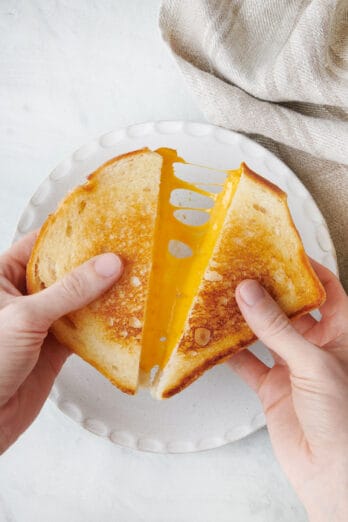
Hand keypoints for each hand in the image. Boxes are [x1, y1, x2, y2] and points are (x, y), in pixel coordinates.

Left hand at [0, 231, 122, 453]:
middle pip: (63, 271)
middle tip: (124, 251)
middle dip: (92, 264)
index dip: (71, 234)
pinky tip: (120, 314)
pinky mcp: (55, 346)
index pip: (40, 244)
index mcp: (2, 277)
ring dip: (101, 294)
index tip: (102, 226)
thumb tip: (107, 265)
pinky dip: (101, 322)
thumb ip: (69, 290)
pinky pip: (83, 327)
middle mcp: (22, 295)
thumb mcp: (26, 316)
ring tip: (130, 277)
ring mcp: (40, 320)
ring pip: (77, 299)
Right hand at [228, 261, 347, 521]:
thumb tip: (250, 292)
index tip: (279, 251)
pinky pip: (247, 363)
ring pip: (265, 334)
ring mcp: (292, 367)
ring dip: (244, 319)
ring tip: (222, 297)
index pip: (325, 290)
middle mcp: (317, 346)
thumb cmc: (343, 419)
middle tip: (241, 271)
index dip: (305, 269)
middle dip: (267, 291)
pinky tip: (214, 340)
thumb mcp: (313, 363)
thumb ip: (277, 328)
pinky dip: (229, 353)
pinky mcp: (272, 387)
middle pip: (289, 309)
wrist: (331, 473)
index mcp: (341, 333)